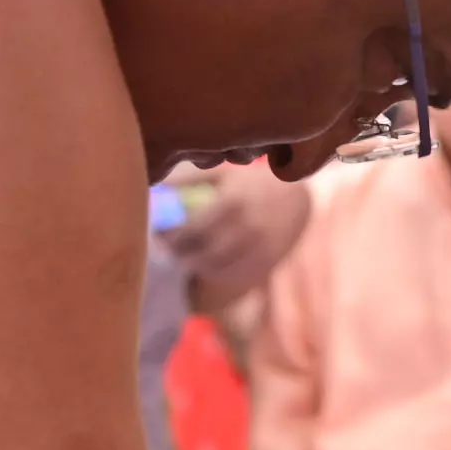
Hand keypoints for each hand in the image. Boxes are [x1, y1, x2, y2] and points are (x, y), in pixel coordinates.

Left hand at [164, 164, 312, 313]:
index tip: (157, 232)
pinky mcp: (267, 264)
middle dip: (179, 253)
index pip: (191, 229)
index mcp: (233, 202)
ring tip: (182, 256)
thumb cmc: (251, 181)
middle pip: (202, 252)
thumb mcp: (223, 171)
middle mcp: (249, 228)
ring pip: (216, 268)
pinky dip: (214, 274)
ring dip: (194, 265)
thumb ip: (189, 178)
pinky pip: (233, 277)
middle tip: (164, 248)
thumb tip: (153, 187)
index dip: (170, 235)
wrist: (297, 198)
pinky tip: (204, 264)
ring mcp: (260, 249)